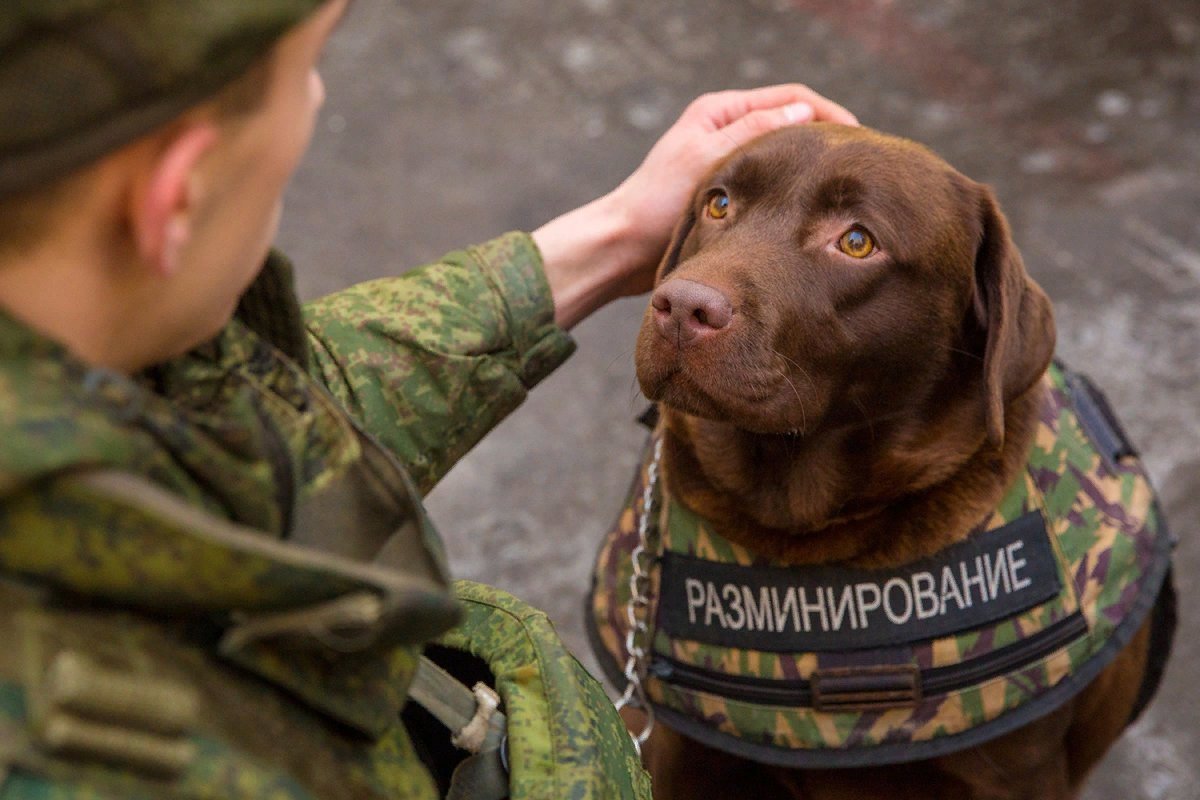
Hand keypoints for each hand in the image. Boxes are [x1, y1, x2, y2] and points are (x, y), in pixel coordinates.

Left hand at [535, 84, 856, 328]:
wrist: (622, 248)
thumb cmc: (655, 203)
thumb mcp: (707, 159)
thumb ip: (753, 131)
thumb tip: (804, 111)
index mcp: (720, 111)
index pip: (791, 97)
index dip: (829, 113)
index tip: (858, 139)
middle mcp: (725, 131)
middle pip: (791, 123)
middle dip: (825, 139)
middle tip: (859, 164)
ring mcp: (727, 162)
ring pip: (782, 156)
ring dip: (809, 167)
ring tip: (840, 188)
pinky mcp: (728, 195)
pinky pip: (770, 184)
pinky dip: (791, 190)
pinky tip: (809, 210)